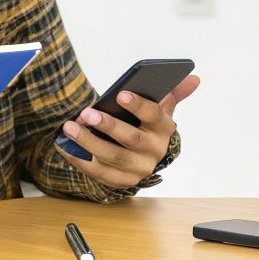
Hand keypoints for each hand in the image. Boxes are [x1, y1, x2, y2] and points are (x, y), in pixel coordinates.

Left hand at [58, 74, 199, 187]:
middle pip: (131, 139)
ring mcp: (137, 169)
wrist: (144, 158)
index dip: (137, 105)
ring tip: (70, 127)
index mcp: (164, 129)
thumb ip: (174, 92)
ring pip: (112, 157)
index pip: (153, 115)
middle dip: (108, 126)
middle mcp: (153, 152)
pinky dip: (80, 159)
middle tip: (86, 113)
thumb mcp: (161, 109)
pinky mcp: (120, 181)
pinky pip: (98, 172)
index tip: (119, 94)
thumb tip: (193, 77)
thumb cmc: (148, 126)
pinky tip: (65, 145)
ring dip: (88, 142)